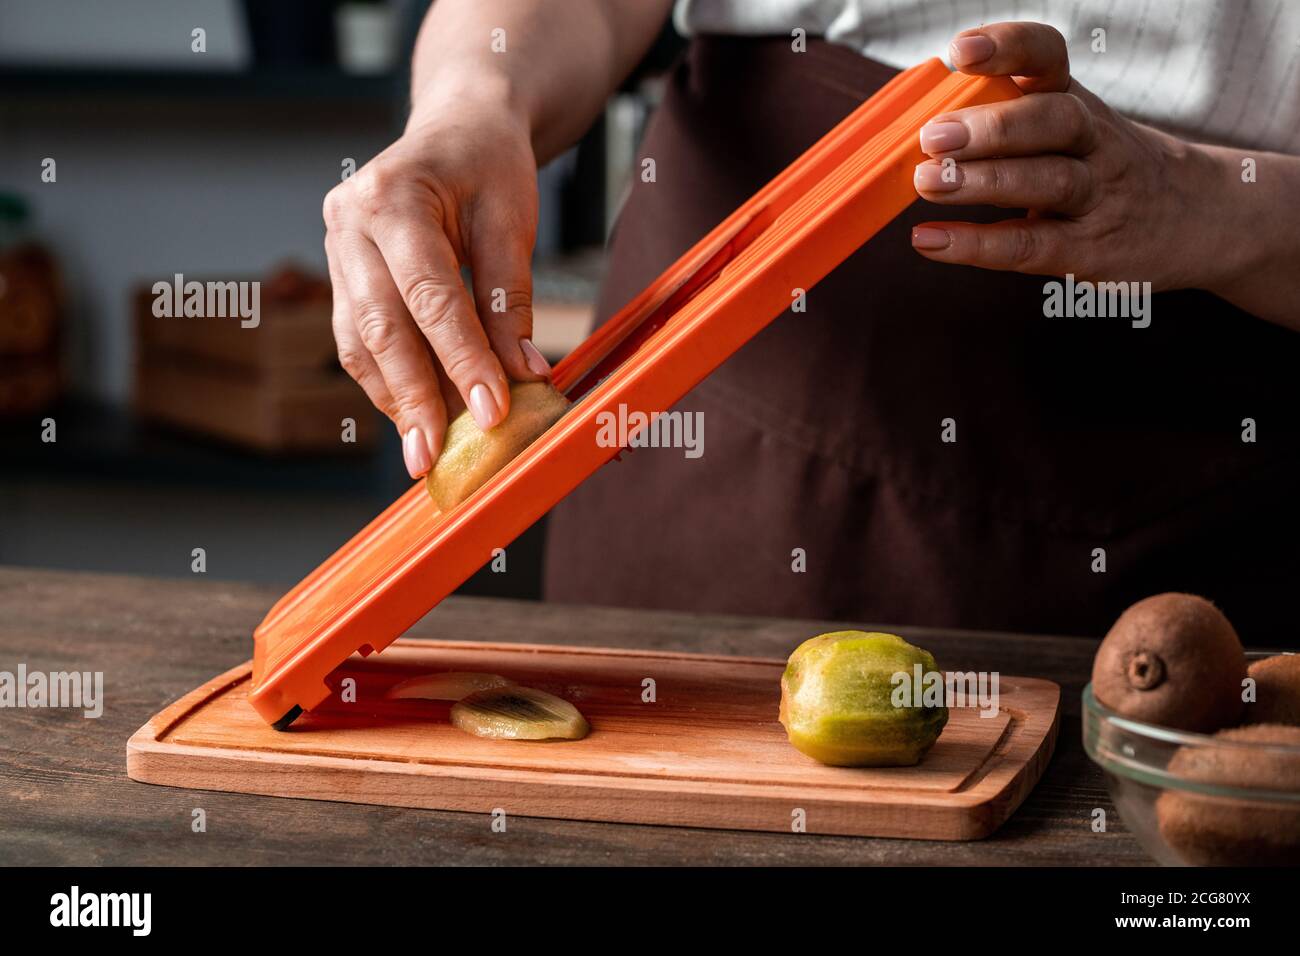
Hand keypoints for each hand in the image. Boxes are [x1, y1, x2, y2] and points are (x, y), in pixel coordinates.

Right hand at [323, 90, 550, 477]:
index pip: (430, 296)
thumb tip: (521, 375)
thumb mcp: (511, 221)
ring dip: (396, 400)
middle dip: (413, 399)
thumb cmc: (487, 164)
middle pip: (380, 328)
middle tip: (435, 457)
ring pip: (359, 342)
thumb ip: (510, 299)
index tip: (491, 412)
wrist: (457, 127)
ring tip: (427, 450)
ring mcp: (337, 251)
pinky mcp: (342, 276)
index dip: (461, 360)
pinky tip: (416, 416)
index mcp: (391, 198)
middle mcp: (349, 224)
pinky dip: (389, 382)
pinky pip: (359, 340)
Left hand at [910, 21, 1224, 294]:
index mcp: (1076, 100)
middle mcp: (1094, 141)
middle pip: (1052, 121)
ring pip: (1048, 181)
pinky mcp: (1091, 250)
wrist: (1201, 218)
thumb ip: (1006, 119)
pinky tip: (931, 240)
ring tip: (928, 181)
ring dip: (985, 182)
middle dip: (992, 127)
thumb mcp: (1070, 128)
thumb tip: (910, 128)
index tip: (963, 52)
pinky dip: (979, 244)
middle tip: (933, 137)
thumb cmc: (1103, 167)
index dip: (1008, 48)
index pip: (1048, 58)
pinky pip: (1033, 244)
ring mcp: (1098, 196)